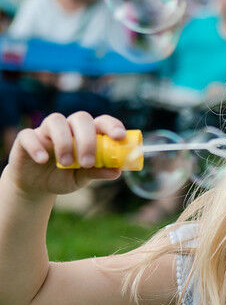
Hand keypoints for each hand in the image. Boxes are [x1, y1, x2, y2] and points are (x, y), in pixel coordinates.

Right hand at [6, 111, 126, 198]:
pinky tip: (42, 160)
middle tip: (87, 162)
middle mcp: (68, 128)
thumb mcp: (82, 178)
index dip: (112, 125)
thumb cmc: (64, 176)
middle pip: (80, 118)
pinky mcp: (26, 138)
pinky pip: (29, 135)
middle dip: (87, 139)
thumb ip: (97, 172)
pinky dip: (37, 146)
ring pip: (56, 121)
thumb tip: (118, 171)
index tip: (119, 137)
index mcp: (86, 134)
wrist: (37, 186)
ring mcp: (46, 130)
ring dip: (64, 142)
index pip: (101, 122)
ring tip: (66, 164)